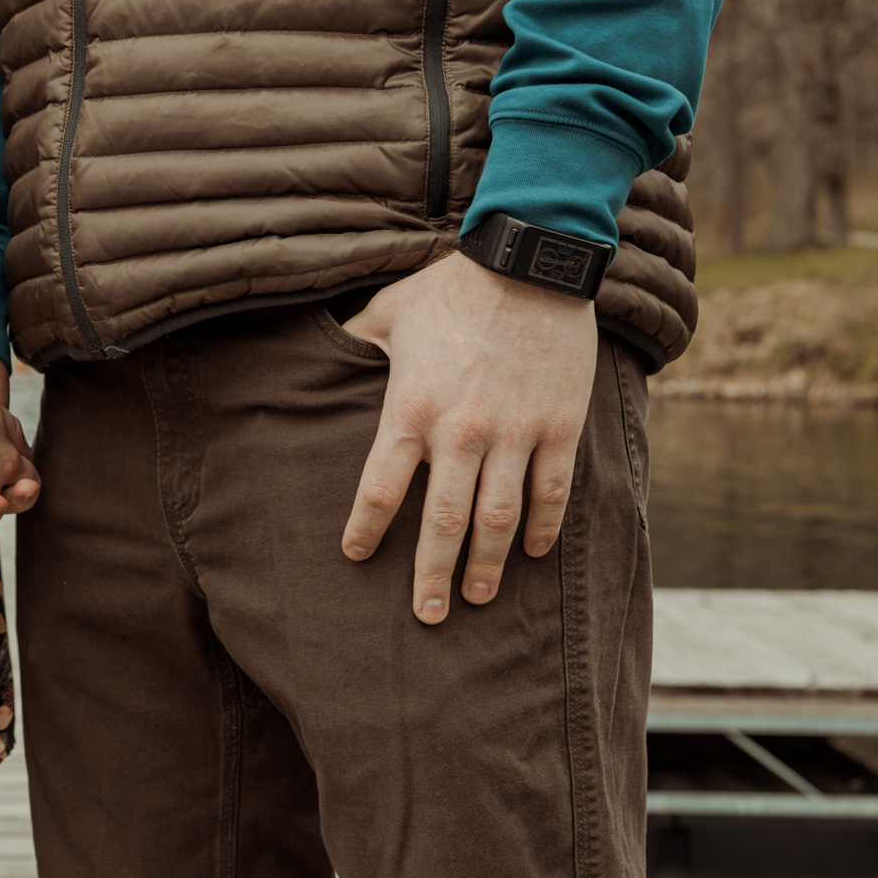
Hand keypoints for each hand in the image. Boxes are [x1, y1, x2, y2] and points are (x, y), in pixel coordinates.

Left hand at [338, 253, 597, 624]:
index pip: (380, 488)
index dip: (366, 528)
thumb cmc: (451, 286)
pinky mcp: (560, 426)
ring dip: (488, 567)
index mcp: (410, 409)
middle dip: (432, 575)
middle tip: (426, 616)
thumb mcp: (386, 310)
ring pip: (499, 520)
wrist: (531, 261)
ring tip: (477, 598)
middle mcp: (461, 432)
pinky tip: (531, 552)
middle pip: (443, 523)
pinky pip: (551, 492)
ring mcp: (515, 433)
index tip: (355, 556)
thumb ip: (354, 340)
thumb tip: (317, 348)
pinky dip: (542, 527)